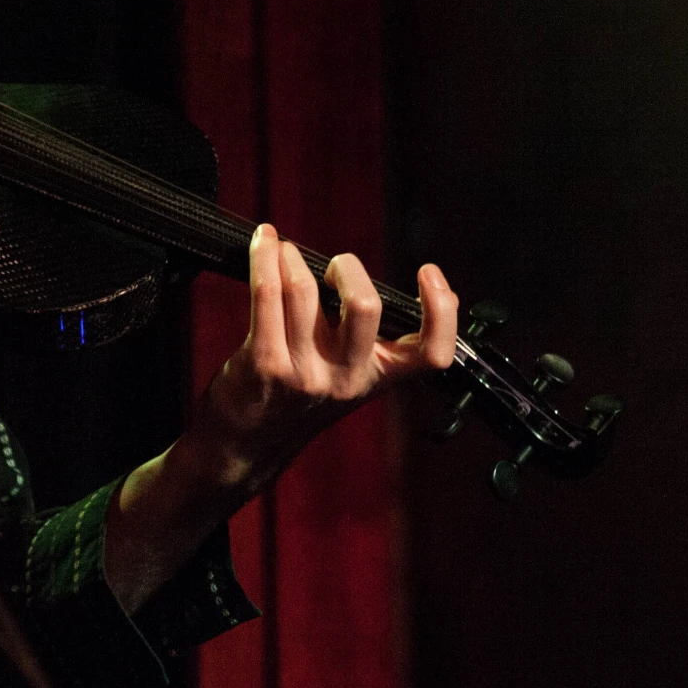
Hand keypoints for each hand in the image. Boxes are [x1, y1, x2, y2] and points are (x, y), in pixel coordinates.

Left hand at [104, 224, 457, 609]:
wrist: (245, 445)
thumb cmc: (295, 399)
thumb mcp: (344, 377)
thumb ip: (361, 339)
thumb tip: (354, 274)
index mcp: (378, 378)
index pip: (433, 354)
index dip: (442, 310)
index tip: (428, 273)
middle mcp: (347, 379)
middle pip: (364, 307)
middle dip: (347, 268)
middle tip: (330, 267)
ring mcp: (305, 373)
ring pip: (305, 292)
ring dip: (292, 258)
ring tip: (283, 251)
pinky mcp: (265, 364)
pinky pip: (266, 295)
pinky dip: (263, 258)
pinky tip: (263, 242)